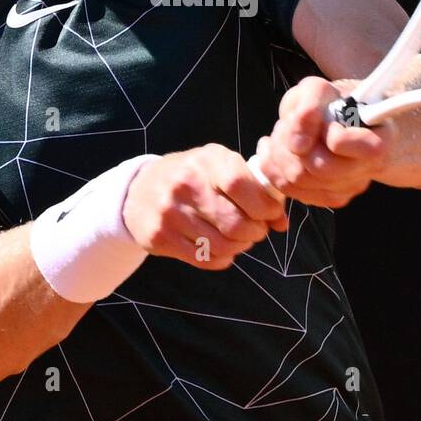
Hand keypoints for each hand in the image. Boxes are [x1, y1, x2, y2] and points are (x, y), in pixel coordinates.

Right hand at [123, 144, 287, 270]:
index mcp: (205, 161)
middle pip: (235, 223)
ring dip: (240, 247)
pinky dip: (222, 258)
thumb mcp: (219, 167)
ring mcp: (170, 213)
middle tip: (256, 230)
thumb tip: (281, 222)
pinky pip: (204, 259)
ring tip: (239, 239)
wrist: (139, 191)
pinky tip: (221, 248)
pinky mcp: (160, 238)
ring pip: (222, 245)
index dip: (264, 206)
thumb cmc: (192, 177)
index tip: (271, 213)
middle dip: (255, 232)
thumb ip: (253, 189)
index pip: (241, 185)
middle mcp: (185, 185)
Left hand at [254, 76, 396, 208]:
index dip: (321, 130)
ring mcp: (350, 187)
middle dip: (291, 141)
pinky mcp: (329, 198)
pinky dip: (274, 167)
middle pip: (315, 166)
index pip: (338, 142)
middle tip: (289, 124)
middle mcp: (368, 169)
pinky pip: (289, 189)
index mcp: (376, 139)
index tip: (323, 120)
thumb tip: (298, 144)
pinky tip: (280, 150)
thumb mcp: (318, 90)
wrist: (341, 120)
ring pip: (297, 180)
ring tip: (283, 135)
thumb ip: (309, 105)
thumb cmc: (332, 103)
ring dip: (279, 153)